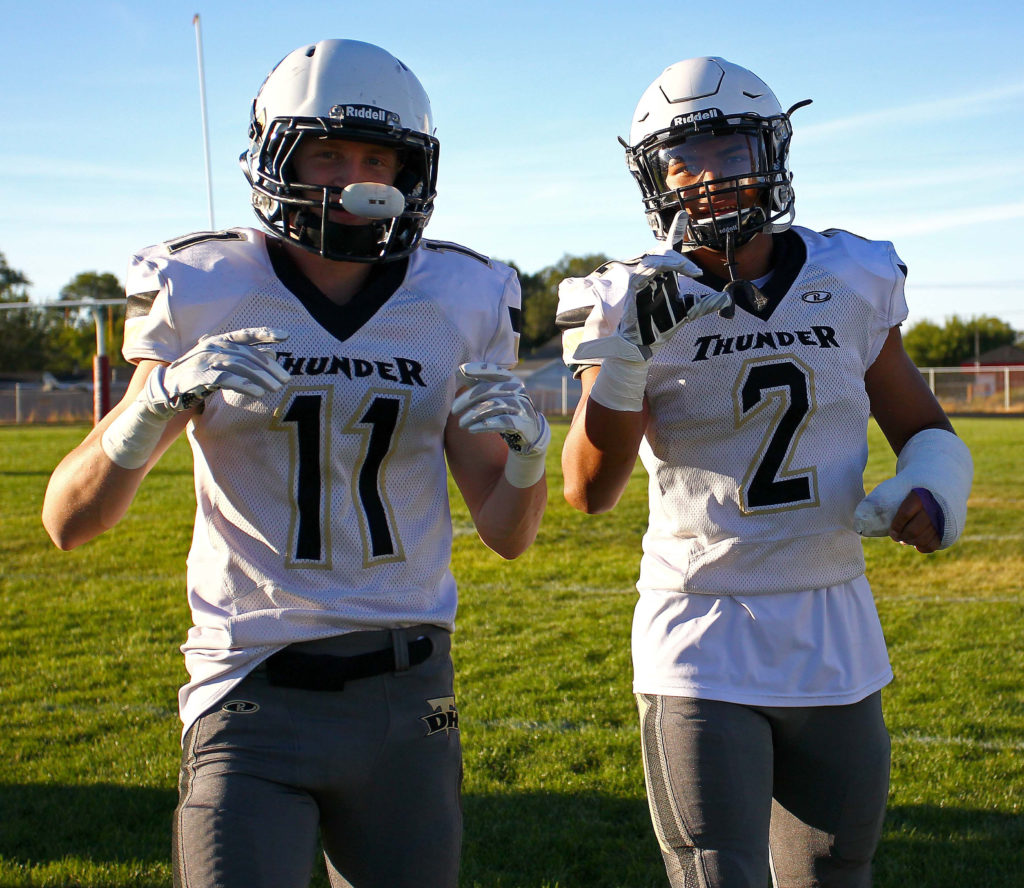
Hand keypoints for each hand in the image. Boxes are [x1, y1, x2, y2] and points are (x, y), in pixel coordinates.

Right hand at [142, 327, 290, 419]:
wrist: (166, 391)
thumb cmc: (198, 377)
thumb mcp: (222, 365)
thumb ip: (245, 358)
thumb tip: (273, 353)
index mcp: (218, 341)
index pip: (245, 334)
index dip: (265, 333)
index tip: (285, 335)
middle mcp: (212, 346)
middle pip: (247, 355)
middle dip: (269, 368)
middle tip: (286, 380)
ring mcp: (204, 360)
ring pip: (240, 367)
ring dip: (261, 378)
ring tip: (276, 388)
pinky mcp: (199, 376)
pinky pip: (226, 379)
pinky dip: (244, 385)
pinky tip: (258, 393)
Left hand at [452, 363, 549, 487]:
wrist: (529, 433)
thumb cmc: (505, 410)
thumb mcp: (493, 395)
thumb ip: (478, 383)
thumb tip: (458, 370)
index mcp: (511, 380)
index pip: (494, 370)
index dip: (478, 369)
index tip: (461, 370)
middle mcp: (518, 390)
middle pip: (490, 390)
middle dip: (469, 399)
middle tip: (453, 410)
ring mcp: (522, 406)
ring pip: (495, 406)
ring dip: (474, 414)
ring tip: (461, 424)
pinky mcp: (524, 423)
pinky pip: (503, 422)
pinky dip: (486, 425)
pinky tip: (472, 429)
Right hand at [573, 212, 729, 363]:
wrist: (641, 346)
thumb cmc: (659, 329)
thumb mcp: (688, 314)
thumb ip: (705, 305)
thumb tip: (727, 298)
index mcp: (664, 276)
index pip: (670, 249)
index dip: (676, 231)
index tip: (683, 215)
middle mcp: (652, 274)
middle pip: (664, 250)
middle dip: (677, 248)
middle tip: (696, 268)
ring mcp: (641, 278)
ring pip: (657, 257)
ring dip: (676, 261)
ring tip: (693, 272)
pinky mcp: (633, 285)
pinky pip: (648, 269)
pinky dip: (664, 268)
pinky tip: (678, 274)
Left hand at [855, 482, 941, 553]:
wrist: (941, 484)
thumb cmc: (912, 488)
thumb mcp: (901, 486)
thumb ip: (887, 498)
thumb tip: (863, 517)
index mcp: (919, 496)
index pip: (905, 514)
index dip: (896, 526)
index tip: (892, 531)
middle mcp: (933, 508)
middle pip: (914, 531)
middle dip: (902, 536)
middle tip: (896, 536)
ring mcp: (942, 520)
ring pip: (923, 539)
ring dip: (910, 542)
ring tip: (905, 539)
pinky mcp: (947, 530)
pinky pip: (933, 545)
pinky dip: (922, 547)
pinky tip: (916, 543)